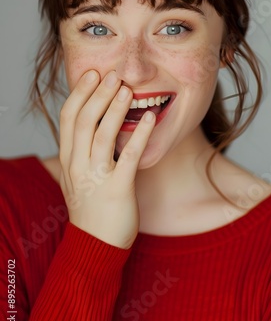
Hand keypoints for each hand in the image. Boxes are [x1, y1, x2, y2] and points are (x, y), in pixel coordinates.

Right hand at [59, 70, 155, 248]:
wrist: (96, 246)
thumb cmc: (92, 206)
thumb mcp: (78, 175)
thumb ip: (82, 150)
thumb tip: (95, 121)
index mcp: (68, 158)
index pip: (68, 117)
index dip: (80, 93)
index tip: (92, 74)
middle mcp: (77, 165)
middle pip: (84, 121)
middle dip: (98, 94)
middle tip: (112, 75)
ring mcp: (96, 178)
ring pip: (102, 135)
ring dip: (116, 109)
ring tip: (128, 90)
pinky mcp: (117, 190)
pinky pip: (129, 157)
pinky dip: (140, 135)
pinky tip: (151, 119)